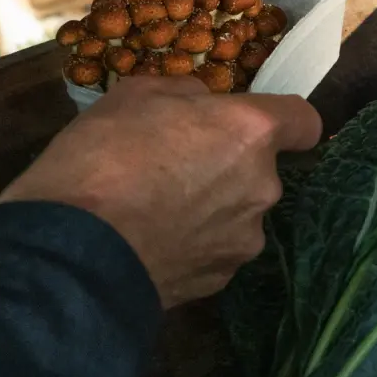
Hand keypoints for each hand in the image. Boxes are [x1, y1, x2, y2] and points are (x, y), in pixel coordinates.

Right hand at [0, 78, 321, 308]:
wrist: (73, 252)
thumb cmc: (101, 157)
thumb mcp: (133, 95)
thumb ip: (183, 94)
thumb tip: (201, 105)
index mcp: (249, 132)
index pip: (304, 121)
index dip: (283, 120)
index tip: (252, 124)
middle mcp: (262, 187)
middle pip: (261, 169)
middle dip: (227, 164)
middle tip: (171, 165)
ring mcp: (243, 239)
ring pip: (238, 212)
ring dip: (211, 206)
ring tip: (155, 209)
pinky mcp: (219, 281)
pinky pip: (215, 248)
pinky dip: (193, 242)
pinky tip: (151, 240)